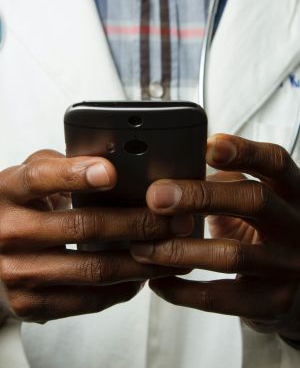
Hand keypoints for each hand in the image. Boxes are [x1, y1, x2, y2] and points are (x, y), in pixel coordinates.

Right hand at [0, 150, 192, 322]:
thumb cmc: (21, 208)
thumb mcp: (30, 178)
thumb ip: (61, 166)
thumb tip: (114, 162)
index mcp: (7, 192)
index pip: (40, 178)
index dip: (76, 175)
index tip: (112, 173)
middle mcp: (8, 233)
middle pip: (82, 227)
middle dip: (138, 222)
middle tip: (174, 218)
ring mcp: (17, 273)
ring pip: (93, 268)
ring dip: (141, 260)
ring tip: (172, 248)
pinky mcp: (31, 304)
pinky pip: (88, 300)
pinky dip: (123, 287)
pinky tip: (143, 275)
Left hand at [131, 134, 299, 340]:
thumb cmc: (266, 230)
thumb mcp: (259, 199)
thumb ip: (227, 183)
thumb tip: (171, 175)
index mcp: (292, 192)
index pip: (275, 162)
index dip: (243, 151)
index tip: (207, 146)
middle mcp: (296, 226)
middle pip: (254, 200)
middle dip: (199, 196)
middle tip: (156, 196)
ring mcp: (287, 266)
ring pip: (231, 254)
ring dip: (178, 249)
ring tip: (142, 247)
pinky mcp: (272, 303)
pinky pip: (220, 298)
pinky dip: (182, 291)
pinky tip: (157, 280)